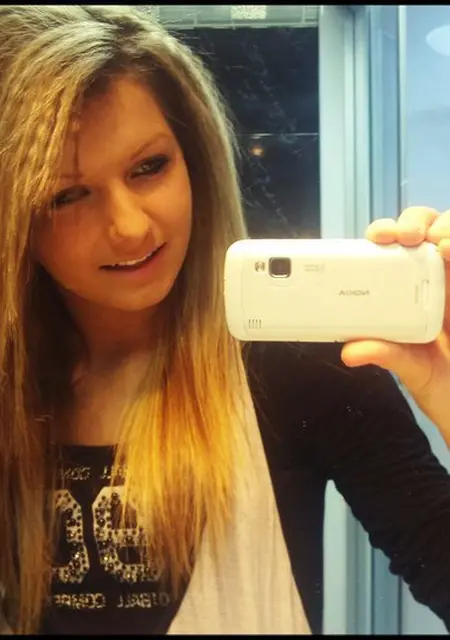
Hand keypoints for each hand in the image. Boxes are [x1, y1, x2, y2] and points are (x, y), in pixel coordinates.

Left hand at [341, 207, 449, 444]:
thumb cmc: (437, 374)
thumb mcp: (406, 364)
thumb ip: (383, 353)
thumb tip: (350, 352)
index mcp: (408, 289)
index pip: (395, 246)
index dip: (387, 232)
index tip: (378, 237)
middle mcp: (436, 277)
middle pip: (427, 229)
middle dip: (415, 222)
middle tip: (408, 238)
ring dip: (445, 227)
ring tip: (439, 243)